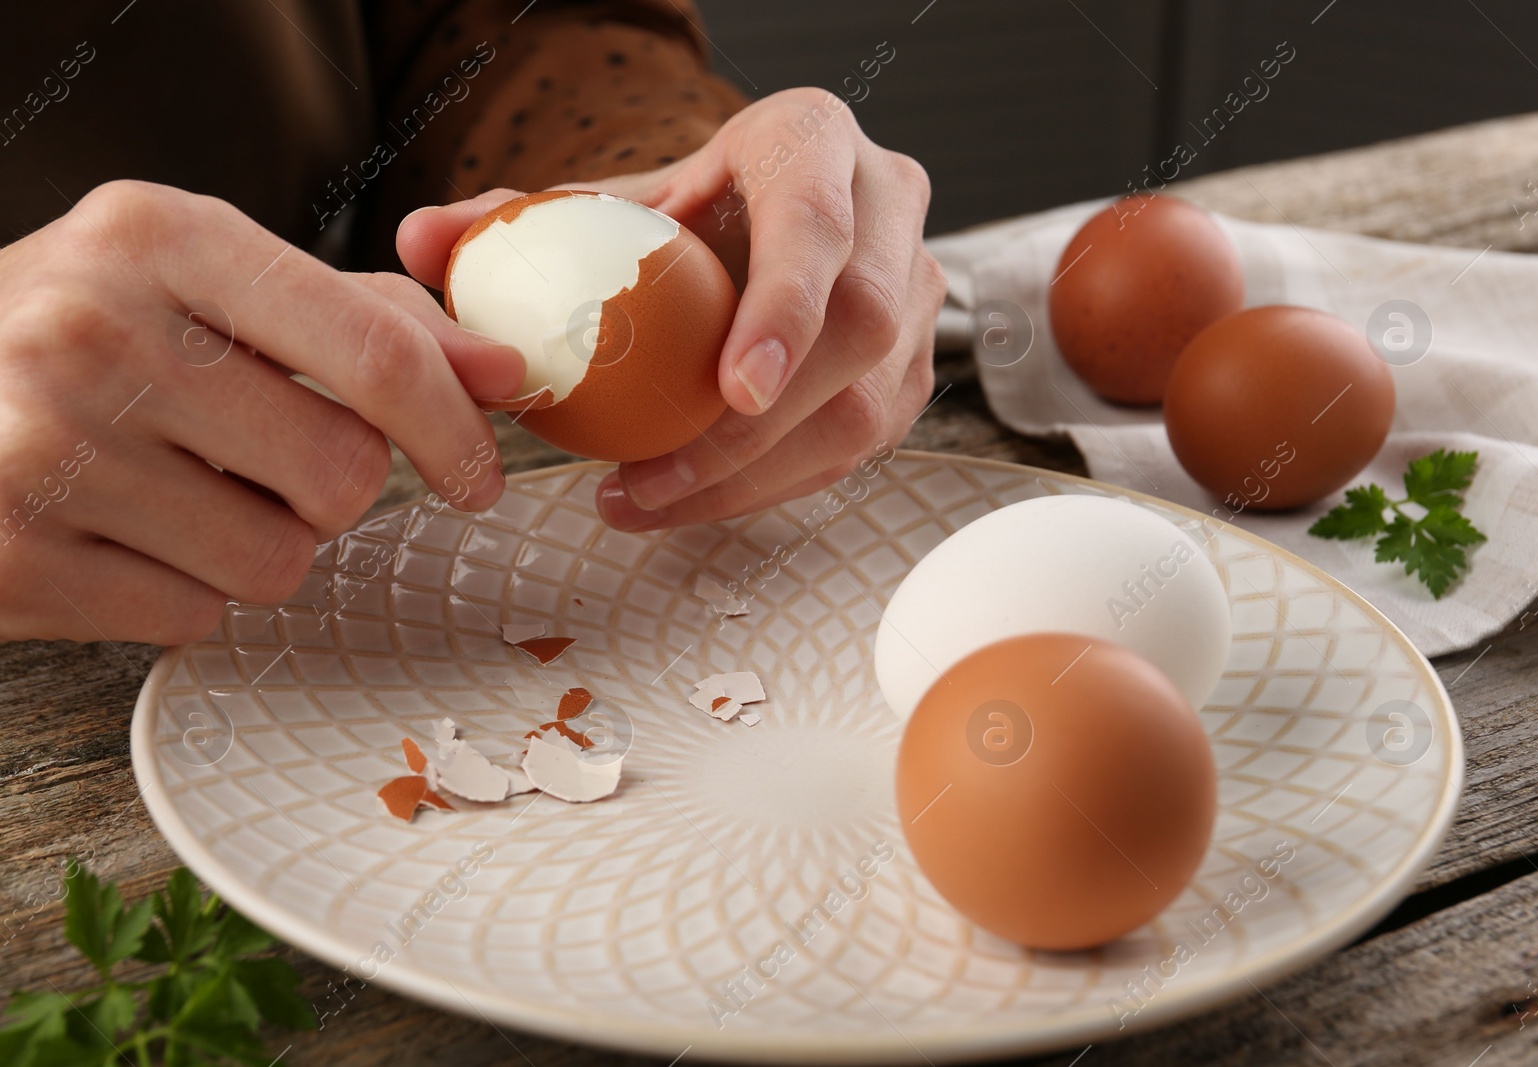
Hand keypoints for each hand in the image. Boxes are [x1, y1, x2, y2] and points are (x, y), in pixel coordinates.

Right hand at [0, 181, 525, 643]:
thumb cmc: (76, 331)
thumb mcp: (203, 280)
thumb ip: (362, 319)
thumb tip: (505, 371)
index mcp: (159, 236)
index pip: (374, 350)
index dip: (455, 427)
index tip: (479, 474)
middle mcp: (94, 331)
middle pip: (344, 473)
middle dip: (329, 488)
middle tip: (254, 459)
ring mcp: (41, 449)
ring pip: (278, 562)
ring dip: (256, 544)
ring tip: (171, 489)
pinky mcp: (13, 560)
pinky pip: (194, 617)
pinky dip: (182, 592)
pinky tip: (119, 534)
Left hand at [398, 87, 943, 529]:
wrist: (775, 202)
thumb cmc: (696, 200)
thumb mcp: (617, 195)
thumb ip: (524, 220)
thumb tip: (423, 243)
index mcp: (815, 141)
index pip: (818, 224)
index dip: (785, 309)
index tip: (734, 388)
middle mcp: (888, 209)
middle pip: (858, 330)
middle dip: (761, 429)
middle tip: (654, 480)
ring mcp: (916, 289)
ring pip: (873, 404)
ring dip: (759, 475)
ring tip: (652, 501)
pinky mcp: (913, 360)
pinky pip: (864, 443)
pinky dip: (776, 483)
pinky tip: (700, 498)